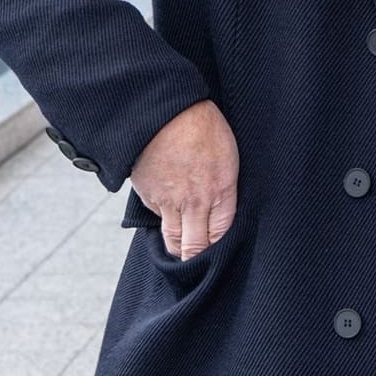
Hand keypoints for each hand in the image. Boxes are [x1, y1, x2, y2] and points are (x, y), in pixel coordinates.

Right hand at [131, 100, 238, 259]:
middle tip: (199, 264)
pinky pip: (157, 218)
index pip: (221, 234)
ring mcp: (169, 201)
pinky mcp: (148, 196)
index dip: (220, 248)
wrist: (162, 111)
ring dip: (179, 249)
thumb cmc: (202, 126)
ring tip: (184, 254)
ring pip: (174, 240)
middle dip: (197, 259)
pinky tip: (169, 216)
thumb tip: (218, 207)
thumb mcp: (227, 154)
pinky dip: (163, 221)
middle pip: (196, 247)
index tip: (220, 253)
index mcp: (221, 189)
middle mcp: (195, 201)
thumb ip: (224, 186)